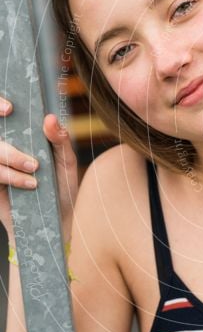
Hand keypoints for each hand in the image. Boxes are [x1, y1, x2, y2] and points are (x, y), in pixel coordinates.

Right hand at [0, 97, 78, 243]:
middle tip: (30, 158)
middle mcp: (5, 150)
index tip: (10, 108)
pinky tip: (28, 185)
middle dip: (9, 147)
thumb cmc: (61, 189)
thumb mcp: (66, 163)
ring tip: (35, 173)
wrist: (56, 222)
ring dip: (13, 161)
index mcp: (20, 138)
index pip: (1, 115)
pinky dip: (9, 176)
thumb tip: (50, 118)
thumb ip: (60, 140)